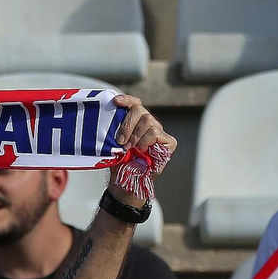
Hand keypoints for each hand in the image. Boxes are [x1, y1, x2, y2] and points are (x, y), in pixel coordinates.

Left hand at [106, 93, 175, 207]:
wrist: (128, 178)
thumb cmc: (121, 161)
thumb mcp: (114, 143)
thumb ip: (116, 129)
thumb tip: (109, 116)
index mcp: (136, 121)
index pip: (134, 103)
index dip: (126, 100)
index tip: (115, 102)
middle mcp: (149, 123)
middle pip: (139, 110)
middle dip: (127, 125)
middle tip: (121, 142)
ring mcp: (159, 131)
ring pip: (148, 120)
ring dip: (136, 135)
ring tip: (130, 148)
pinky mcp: (168, 141)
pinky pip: (156, 132)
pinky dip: (146, 140)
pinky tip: (142, 150)